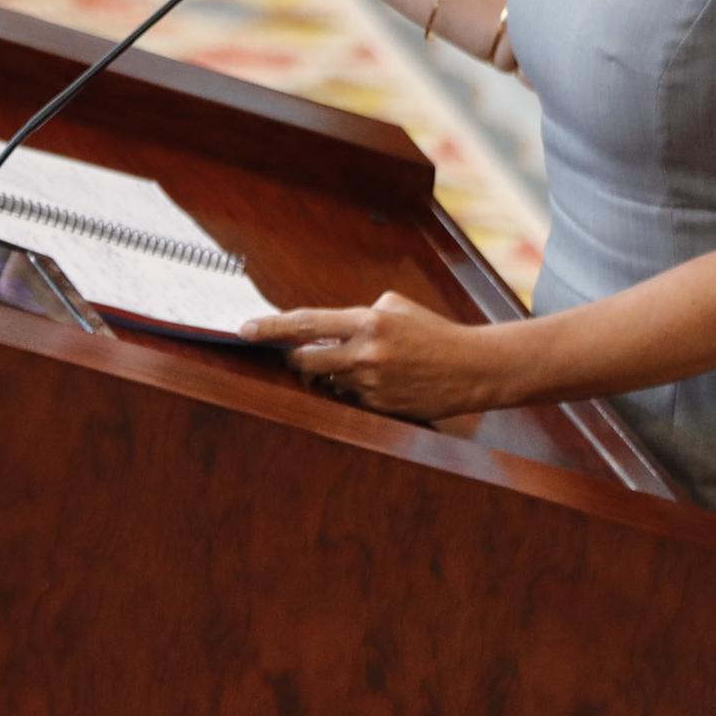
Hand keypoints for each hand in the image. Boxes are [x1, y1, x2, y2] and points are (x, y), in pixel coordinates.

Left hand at [245, 292, 514, 418]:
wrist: (473, 368)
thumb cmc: (432, 331)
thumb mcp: (394, 306)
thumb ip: (355, 315)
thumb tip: (320, 329)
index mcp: (367, 321)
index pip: (304, 324)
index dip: (269, 328)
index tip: (242, 330)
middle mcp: (365, 354)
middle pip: (303, 362)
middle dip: (292, 359)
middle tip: (292, 354)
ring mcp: (372, 385)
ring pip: (327, 382)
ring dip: (330, 374)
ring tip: (361, 363)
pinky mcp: (380, 408)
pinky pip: (349, 398)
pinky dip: (353, 388)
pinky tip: (379, 379)